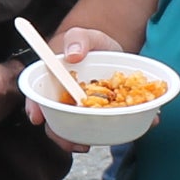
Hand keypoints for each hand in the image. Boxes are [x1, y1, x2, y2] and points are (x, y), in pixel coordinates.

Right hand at [26, 26, 122, 151]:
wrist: (116, 54)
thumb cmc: (93, 45)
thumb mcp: (86, 35)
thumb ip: (77, 38)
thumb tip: (72, 54)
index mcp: (54, 84)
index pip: (37, 98)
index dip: (34, 108)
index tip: (37, 117)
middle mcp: (65, 103)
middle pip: (56, 123)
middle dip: (64, 138)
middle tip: (80, 143)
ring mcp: (85, 113)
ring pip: (81, 131)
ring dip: (92, 138)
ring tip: (108, 141)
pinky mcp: (105, 118)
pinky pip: (111, 127)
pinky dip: (128, 127)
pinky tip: (146, 123)